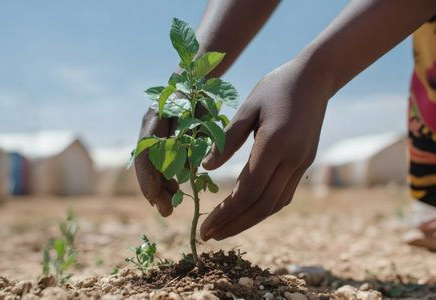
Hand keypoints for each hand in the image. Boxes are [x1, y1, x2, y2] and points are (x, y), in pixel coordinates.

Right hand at [135, 93, 208, 216]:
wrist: (191, 83)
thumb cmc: (199, 96)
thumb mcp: (202, 112)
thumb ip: (195, 136)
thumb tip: (188, 169)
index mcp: (156, 116)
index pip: (146, 150)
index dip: (148, 176)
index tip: (153, 197)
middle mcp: (149, 127)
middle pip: (148, 163)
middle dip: (155, 188)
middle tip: (166, 211)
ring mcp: (153, 134)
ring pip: (154, 166)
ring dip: (161, 187)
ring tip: (170, 206)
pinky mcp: (160, 142)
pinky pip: (161, 163)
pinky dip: (167, 178)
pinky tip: (174, 192)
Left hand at [200, 60, 330, 240]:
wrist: (316, 77)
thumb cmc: (276, 86)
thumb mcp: (247, 107)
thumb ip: (227, 139)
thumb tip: (206, 168)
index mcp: (275, 144)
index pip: (248, 191)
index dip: (225, 213)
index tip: (205, 226)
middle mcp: (292, 159)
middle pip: (262, 206)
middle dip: (234, 225)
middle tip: (209, 236)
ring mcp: (302, 163)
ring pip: (275, 204)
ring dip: (249, 221)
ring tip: (225, 229)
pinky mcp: (305, 162)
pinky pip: (284, 194)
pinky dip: (264, 208)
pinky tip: (248, 211)